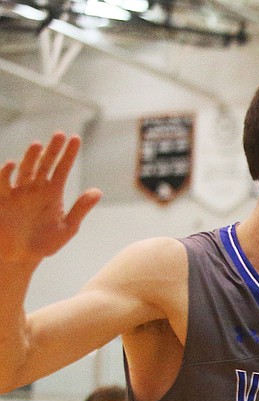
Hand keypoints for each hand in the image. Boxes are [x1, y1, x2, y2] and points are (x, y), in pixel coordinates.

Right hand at [0, 134, 101, 264]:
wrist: (20, 256)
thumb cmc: (44, 243)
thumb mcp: (67, 227)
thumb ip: (80, 209)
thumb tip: (98, 191)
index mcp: (52, 193)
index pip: (62, 168)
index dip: (69, 154)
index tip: (76, 138)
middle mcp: (35, 188)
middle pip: (44, 164)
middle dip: (52, 149)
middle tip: (60, 134)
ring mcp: (18, 192)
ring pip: (25, 170)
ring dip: (30, 157)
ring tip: (38, 145)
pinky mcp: (2, 199)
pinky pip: (3, 183)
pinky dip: (6, 174)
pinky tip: (13, 165)